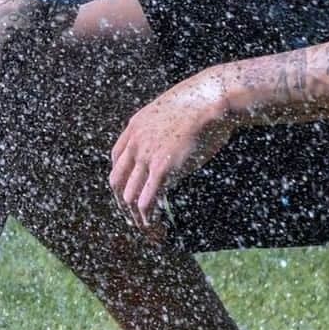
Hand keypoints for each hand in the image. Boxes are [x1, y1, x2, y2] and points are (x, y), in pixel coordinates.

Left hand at [109, 70, 234, 233]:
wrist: (212, 98)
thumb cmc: (203, 102)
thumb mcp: (174, 110)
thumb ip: (166, 126)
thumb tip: (177, 136)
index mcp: (135, 126)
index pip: (116, 161)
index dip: (122, 181)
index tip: (132, 194)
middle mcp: (135, 142)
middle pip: (118, 181)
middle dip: (124, 204)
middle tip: (136, 219)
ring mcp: (147, 155)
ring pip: (129, 196)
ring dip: (136, 218)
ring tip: (149, 231)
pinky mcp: (162, 167)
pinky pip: (147, 201)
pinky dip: (148, 220)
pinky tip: (156, 228)